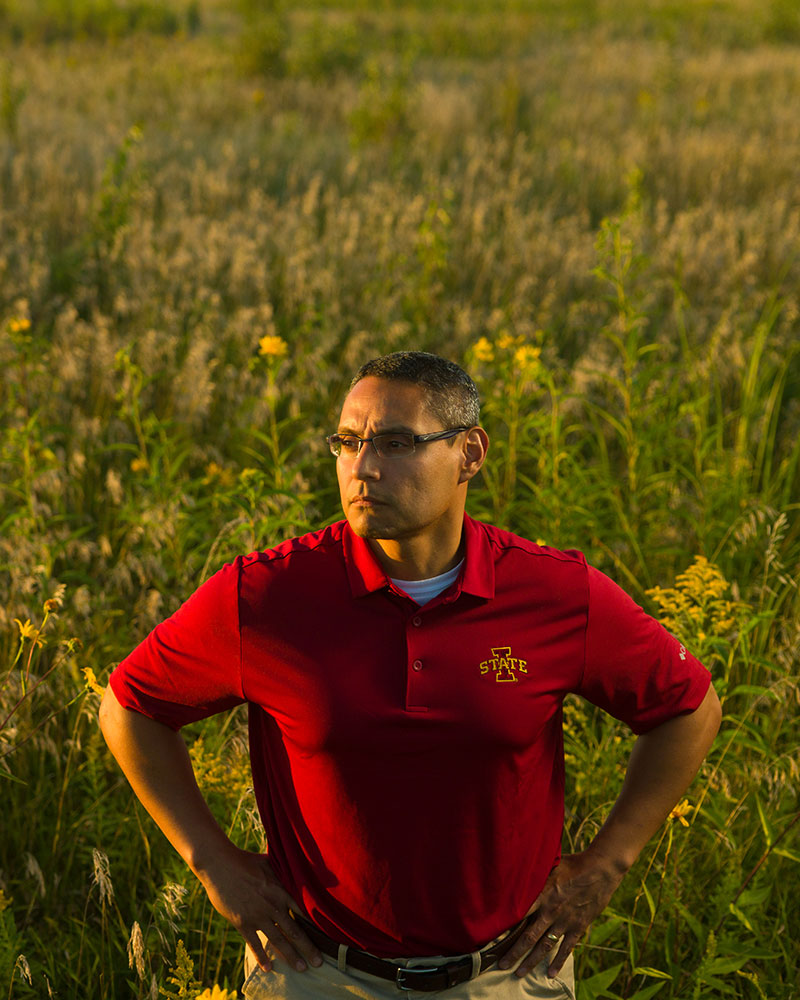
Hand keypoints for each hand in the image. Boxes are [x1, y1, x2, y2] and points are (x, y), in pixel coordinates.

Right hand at [195, 845, 322, 972]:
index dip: (315, 926)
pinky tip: (269, 969)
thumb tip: (298, 863)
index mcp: (281, 890)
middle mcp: (273, 905)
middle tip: (319, 962)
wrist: (220, 865)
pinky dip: (261, 957)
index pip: (303, 911)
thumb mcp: (269, 862)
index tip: (325, 937)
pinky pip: (254, 944)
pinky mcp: (242, 922)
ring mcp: (258, 915)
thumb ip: (283, 870)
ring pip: (278, 940)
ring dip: (290, 956)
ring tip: (301, 968)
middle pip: (294, 930)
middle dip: (308, 947)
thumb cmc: (245, 860)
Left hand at [499, 851, 625, 978]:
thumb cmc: (574, 864)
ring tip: (519, 973)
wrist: (601, 870)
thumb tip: (519, 869)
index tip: (493, 936)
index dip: (505, 926)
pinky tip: (550, 973)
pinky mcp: (578, 926)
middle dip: (514, 952)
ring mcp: (565, 921)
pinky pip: (566, 947)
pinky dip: (558, 961)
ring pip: (544, 946)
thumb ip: (536, 874)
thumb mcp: (550, 865)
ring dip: (531, 960)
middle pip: (528, 936)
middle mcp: (551, 911)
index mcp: (542, 894)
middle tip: (501, 965)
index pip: (518, 913)